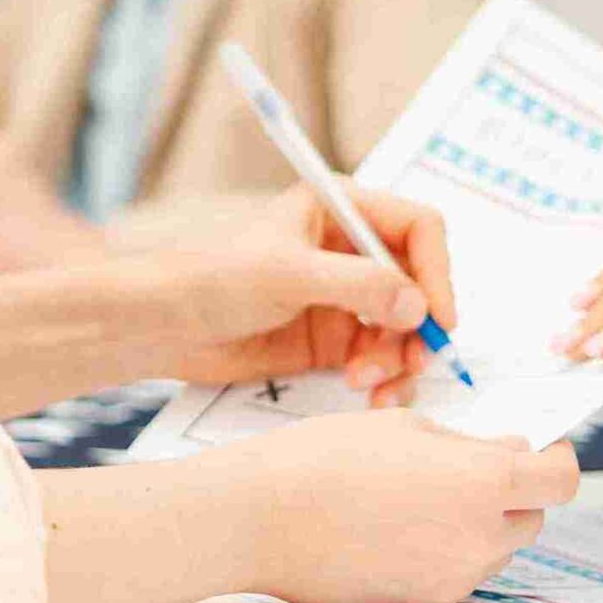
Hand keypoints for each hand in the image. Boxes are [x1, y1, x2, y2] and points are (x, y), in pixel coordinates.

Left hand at [152, 183, 456, 399]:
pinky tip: (367, 393)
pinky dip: (385, 378)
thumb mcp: (285, 273)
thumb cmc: (210, 278)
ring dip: (401, 359)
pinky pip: (382, 358)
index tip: (436, 317)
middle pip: (421, 284)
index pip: (419, 228)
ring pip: (406, 328)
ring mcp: (345, 297)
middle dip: (420, 326)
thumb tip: (417, 304)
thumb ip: (356, 284)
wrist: (164, 327)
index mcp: (339, 208)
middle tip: (410, 362)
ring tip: (370, 384)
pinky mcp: (334, 338)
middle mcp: (350, 250)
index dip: (437, 271)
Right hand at [232, 412, 578, 602]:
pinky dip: (441, 551)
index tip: (539, 450)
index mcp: (483, 482)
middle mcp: (481, 537)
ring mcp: (454, 577)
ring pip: (493, 548)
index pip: (561, 480)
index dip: (555, 460)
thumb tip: (506, 452)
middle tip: (463, 469)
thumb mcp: (403, 425)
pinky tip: (392, 530)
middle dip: (511, 492)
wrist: (261, 516)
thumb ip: (466, 443)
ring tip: (413, 499)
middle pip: (531, 517)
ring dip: (476, 523)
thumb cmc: (323, 458)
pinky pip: (455, 573)